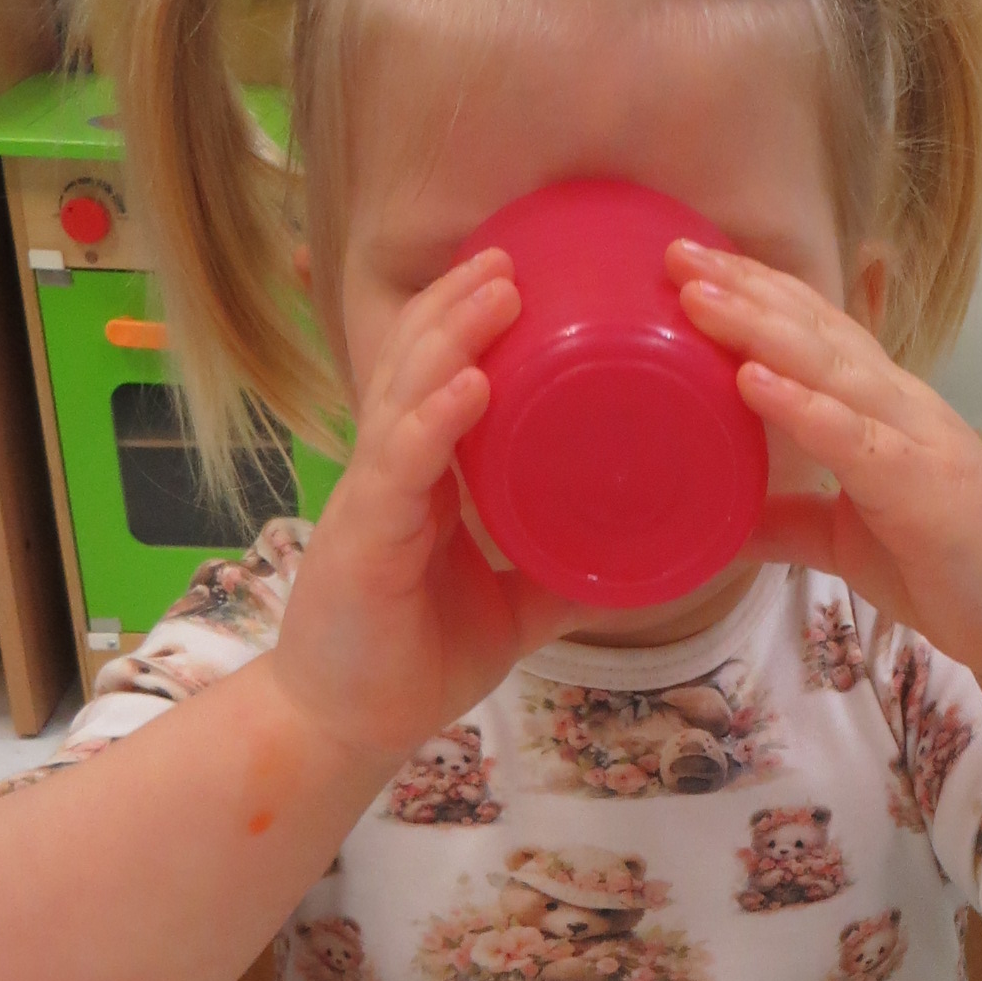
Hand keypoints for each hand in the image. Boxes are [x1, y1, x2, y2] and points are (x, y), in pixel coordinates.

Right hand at [271, 251, 574, 762]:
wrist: (347, 726)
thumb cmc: (413, 661)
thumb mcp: (510, 607)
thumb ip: (559, 572)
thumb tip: (635, 556)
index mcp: (421, 479)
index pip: (437, 378)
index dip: (469, 324)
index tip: (520, 275)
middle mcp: (392, 473)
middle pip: (417, 363)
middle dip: (460, 304)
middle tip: (512, 254)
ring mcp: (374, 499)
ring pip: (406, 395)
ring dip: (451, 337)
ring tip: (498, 288)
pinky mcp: (365, 539)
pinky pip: (399, 465)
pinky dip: (434, 420)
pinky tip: (467, 385)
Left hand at [670, 241, 981, 676]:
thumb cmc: (952, 574)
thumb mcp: (848, 543)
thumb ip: (793, 521)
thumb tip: (726, 523)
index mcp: (885, 410)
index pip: (816, 331)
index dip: (757, 293)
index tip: (691, 267)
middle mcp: (901, 405)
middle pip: (816, 330)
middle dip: (746, 289)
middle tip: (676, 253)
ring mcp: (916, 438)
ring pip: (831, 367)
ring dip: (761, 328)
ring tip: (698, 299)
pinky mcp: (922, 484)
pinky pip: (853, 436)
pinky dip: (802, 404)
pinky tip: (753, 379)